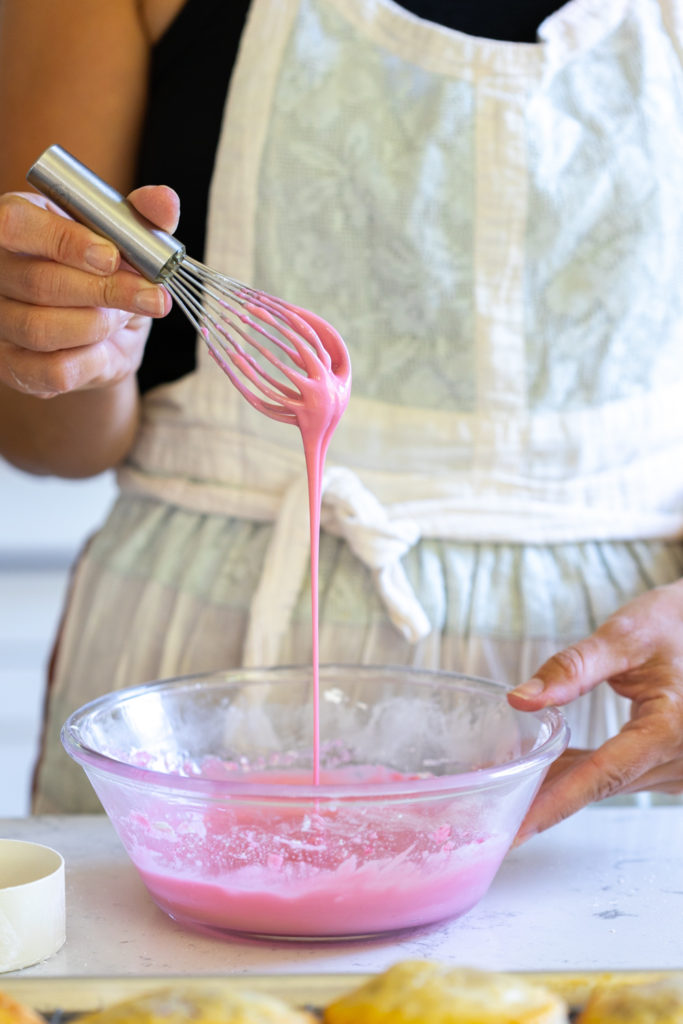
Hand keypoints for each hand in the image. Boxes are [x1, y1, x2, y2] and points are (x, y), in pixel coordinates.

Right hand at [0, 184, 178, 397]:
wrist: (113, 336)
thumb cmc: (112, 277)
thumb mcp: (130, 244)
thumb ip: (144, 220)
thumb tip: (165, 201)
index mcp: (19, 222)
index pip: (18, 225)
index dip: (67, 242)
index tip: (112, 258)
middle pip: (39, 282)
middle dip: (105, 292)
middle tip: (150, 296)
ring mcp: (0, 319)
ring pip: (41, 329)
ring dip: (98, 326)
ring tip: (123, 318)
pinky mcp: (12, 365)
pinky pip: (49, 371)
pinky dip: (90, 361)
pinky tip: (105, 349)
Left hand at [507, 578, 682, 841]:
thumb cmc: (676, 624)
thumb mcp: (624, 637)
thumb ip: (572, 668)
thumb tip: (519, 700)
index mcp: (670, 730)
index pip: (601, 776)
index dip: (553, 805)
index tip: (516, 831)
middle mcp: (680, 760)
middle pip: (599, 785)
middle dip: (544, 796)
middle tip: (491, 808)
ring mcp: (679, 768)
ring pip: (607, 783)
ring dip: (561, 783)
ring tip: (507, 779)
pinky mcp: (671, 765)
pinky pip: (619, 774)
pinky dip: (583, 771)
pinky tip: (546, 766)